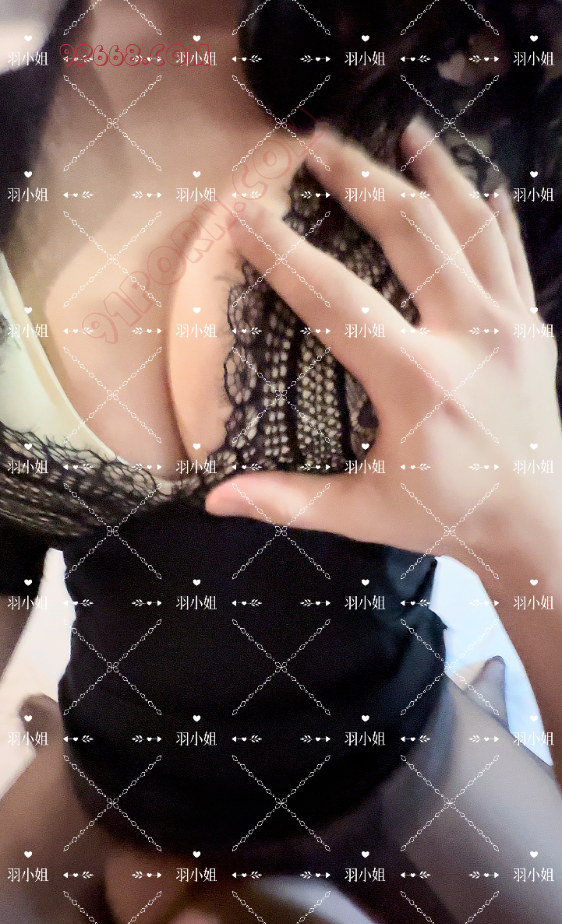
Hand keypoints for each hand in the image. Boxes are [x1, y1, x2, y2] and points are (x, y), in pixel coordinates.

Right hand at [206, 120, 561, 575]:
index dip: (284, 253)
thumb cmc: (448, 516)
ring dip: (435, 173)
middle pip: (411, 233)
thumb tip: (217, 499)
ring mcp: (509, 326)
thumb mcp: (366, 514)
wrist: (538, 524)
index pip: (335, 300)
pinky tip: (480, 182)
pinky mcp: (533, 329)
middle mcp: (468, 338)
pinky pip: (513, 254)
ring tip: (404, 132)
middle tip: (319, 144)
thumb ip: (291, 501)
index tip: (247, 211)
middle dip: (359, 180)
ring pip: (471, 227)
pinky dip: (493, 214)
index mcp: (417, 382)